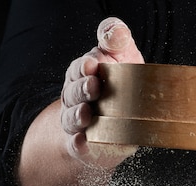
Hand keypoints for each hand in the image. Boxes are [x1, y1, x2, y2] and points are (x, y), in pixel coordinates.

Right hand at [60, 17, 144, 168]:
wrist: (118, 128)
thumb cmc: (122, 87)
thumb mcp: (123, 59)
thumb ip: (117, 41)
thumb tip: (114, 29)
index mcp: (84, 75)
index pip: (79, 68)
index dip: (84, 67)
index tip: (93, 65)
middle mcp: (76, 99)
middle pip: (73, 93)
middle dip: (82, 89)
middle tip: (94, 86)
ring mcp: (78, 123)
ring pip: (72, 118)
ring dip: (77, 115)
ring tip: (86, 113)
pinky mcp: (84, 146)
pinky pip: (76, 145)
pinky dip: (78, 143)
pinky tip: (82, 140)